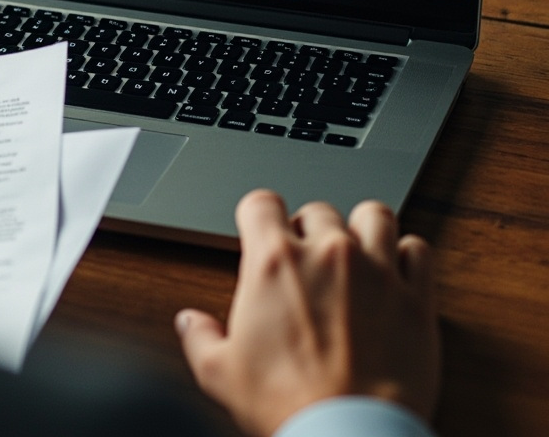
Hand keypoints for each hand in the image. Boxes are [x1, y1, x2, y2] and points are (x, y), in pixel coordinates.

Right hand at [175, 190, 439, 436]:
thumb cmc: (287, 405)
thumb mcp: (220, 374)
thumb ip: (200, 338)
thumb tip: (189, 323)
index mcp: (274, 261)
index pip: (261, 202)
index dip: (258, 215)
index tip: (260, 230)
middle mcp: (327, 253)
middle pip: (318, 209)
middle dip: (310, 228)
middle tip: (307, 258)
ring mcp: (376, 270)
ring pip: (373, 215)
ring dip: (363, 229)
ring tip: (357, 251)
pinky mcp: (416, 297)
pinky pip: (418, 251)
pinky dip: (407, 256)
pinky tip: (396, 273)